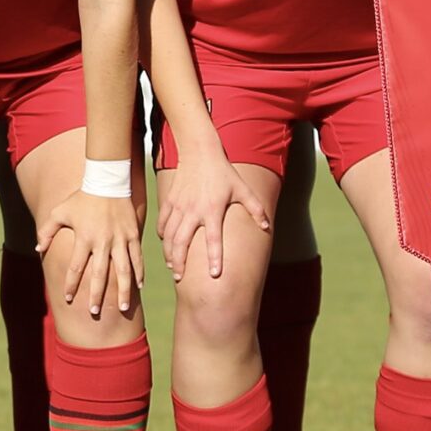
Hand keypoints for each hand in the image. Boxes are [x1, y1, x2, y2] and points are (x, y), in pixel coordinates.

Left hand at [35, 188, 144, 316]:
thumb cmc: (81, 199)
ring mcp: (120, 240)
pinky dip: (138, 273)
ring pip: (123, 270)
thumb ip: (46, 231)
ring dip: (122, 290)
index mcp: (84, 238)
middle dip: (96, 295)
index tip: (67, 298)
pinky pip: (137, 258)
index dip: (71, 284)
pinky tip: (138, 288)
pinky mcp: (133, 235)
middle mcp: (103, 242)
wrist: (107, 182)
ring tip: (122, 308)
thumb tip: (37, 249)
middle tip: (93, 312)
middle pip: (99, 274)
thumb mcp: (59, 212)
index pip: (75, 268)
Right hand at [156, 150, 268, 281]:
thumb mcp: (243, 189)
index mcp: (212, 210)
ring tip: (173, 266)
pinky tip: (166, 243)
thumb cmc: (223, 172)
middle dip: (179, 262)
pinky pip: (163, 223)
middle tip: (179, 278)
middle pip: (182, 243)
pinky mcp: (170, 201)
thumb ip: (256, 209)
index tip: (214, 275)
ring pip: (169, 235)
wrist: (199, 152)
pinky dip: (163, 236)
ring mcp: (179, 206)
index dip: (214, 258)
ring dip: (169, 253)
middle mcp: (193, 211)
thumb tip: (266, 227)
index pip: (213, 239)